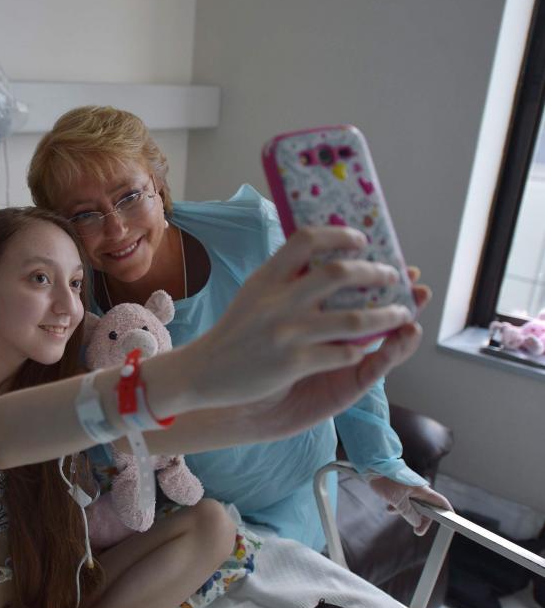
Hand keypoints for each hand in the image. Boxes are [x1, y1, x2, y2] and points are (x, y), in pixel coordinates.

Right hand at [188, 226, 414, 409]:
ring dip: (387, 315)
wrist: (204, 372)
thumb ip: (284, 276)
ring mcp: (287, 334)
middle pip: (339, 274)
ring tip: (402, 313)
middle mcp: (278, 302)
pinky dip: (360, 349)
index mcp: (267, 278)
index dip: (340, 234)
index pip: (306, 239)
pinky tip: (364, 348)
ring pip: (354, 319)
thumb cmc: (236, 331)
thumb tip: (324, 253)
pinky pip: (343, 353)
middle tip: (392, 276)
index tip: (361, 240)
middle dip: (376, 273)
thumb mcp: (253, 293)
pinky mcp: (294, 364)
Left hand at [368, 477, 452, 534]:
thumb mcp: (398, 501)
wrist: (372, 466)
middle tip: (418, 532)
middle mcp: (418, 490)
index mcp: (422, 490)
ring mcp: (409, 489)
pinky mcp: (400, 488)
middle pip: (427, 508)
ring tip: (393, 512)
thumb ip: (408, 513)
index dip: (448, 512)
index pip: (441, 503)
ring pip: (414, 505)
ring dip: (406, 512)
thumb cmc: (386, 480)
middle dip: (422, 519)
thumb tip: (417, 523)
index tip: (451, 523)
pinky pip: (404, 501)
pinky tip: (389, 508)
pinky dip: (398, 506)